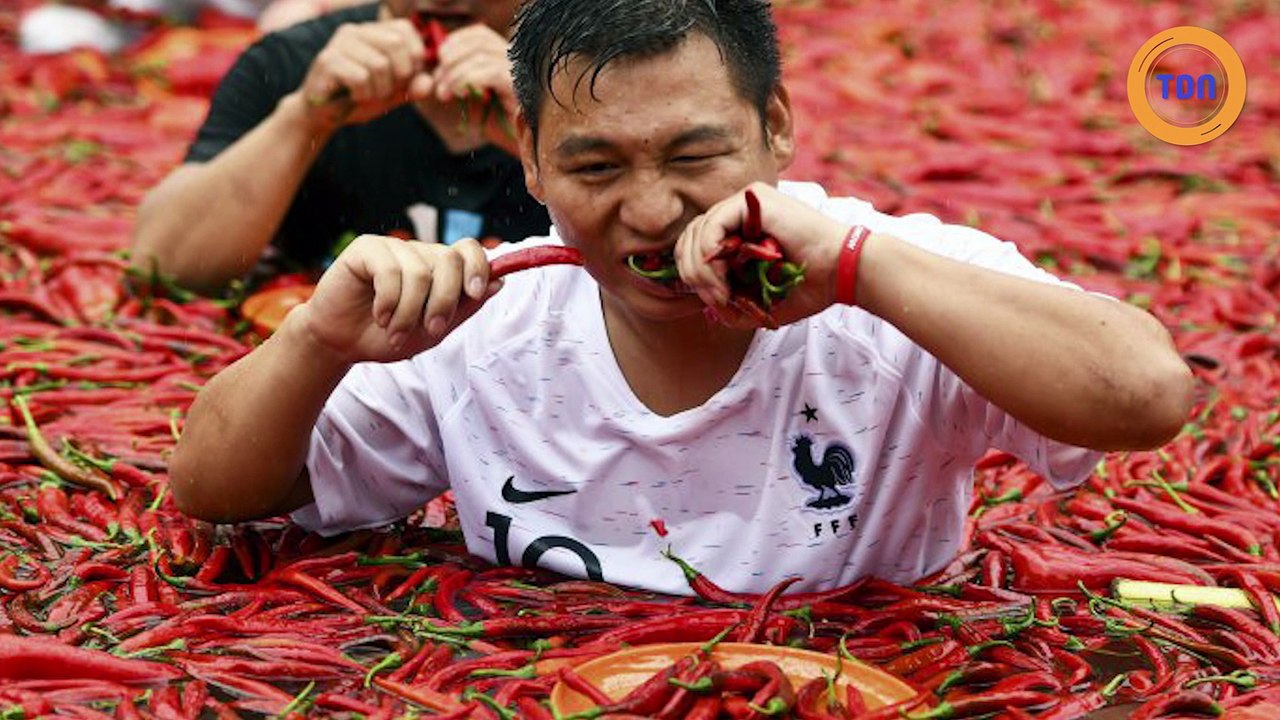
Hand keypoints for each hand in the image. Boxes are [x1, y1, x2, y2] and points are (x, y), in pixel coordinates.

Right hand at [297, 235, 499, 363]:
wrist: (343, 344)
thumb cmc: (388, 336)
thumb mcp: (434, 330)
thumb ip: (465, 307)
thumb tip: (499, 283)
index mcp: (440, 269)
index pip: (469, 250)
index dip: (478, 267)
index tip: (475, 293)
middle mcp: (419, 253)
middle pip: (450, 260)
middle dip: (444, 300)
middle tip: (431, 328)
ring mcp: (393, 248)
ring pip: (420, 272)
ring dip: (410, 312)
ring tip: (395, 332)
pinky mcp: (367, 249)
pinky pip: (390, 270)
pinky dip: (388, 301)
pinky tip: (379, 315)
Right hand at [298, 19, 430, 128]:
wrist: (324, 115)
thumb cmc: (360, 98)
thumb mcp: (394, 93)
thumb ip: (414, 87)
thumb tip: (429, 83)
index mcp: (374, 32)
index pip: (406, 30)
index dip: (414, 58)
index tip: (404, 78)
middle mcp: (356, 30)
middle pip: (395, 44)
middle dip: (399, 75)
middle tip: (385, 90)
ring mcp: (339, 43)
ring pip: (379, 64)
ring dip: (379, 90)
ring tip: (366, 95)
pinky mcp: (327, 60)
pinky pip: (361, 77)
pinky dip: (363, 95)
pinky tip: (352, 97)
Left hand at [419, 24, 517, 149]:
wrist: (523, 147)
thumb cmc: (499, 125)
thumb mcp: (471, 98)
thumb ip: (455, 82)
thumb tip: (431, 72)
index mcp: (506, 56)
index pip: (479, 34)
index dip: (455, 42)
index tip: (439, 61)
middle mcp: (516, 59)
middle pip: (478, 41)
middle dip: (450, 59)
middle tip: (437, 83)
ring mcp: (520, 70)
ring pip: (481, 56)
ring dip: (454, 74)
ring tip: (443, 94)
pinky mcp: (521, 85)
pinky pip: (491, 73)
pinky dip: (468, 80)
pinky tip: (459, 95)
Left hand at [674, 182, 849, 327]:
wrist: (842, 271)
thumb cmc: (811, 286)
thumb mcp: (762, 300)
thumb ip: (733, 303)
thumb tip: (705, 303)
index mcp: (742, 228)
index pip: (697, 245)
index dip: (696, 275)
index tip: (716, 301)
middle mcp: (741, 210)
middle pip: (690, 237)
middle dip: (693, 275)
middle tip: (716, 300)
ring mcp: (746, 201)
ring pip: (696, 233)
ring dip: (702, 271)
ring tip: (722, 294)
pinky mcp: (753, 200)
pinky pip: (710, 227)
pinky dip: (709, 258)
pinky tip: (723, 278)